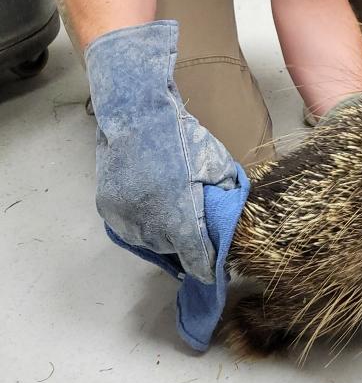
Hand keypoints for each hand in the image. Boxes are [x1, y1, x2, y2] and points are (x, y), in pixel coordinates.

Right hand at [85, 20, 237, 282]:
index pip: (197, 258)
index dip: (208, 265)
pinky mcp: (108, 209)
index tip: (217, 268)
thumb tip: (231, 216)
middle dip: (187, 246)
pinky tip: (155, 211)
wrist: (135, 114)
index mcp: (178, 217)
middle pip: (173, 251)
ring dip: (164, 237)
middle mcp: (149, 225)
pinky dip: (144, 226)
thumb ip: (224, 194)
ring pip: (150, 243)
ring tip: (176, 221)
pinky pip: (131, 229)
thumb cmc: (180, 136)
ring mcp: (125, 218)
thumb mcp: (215, 164)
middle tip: (200, 236)